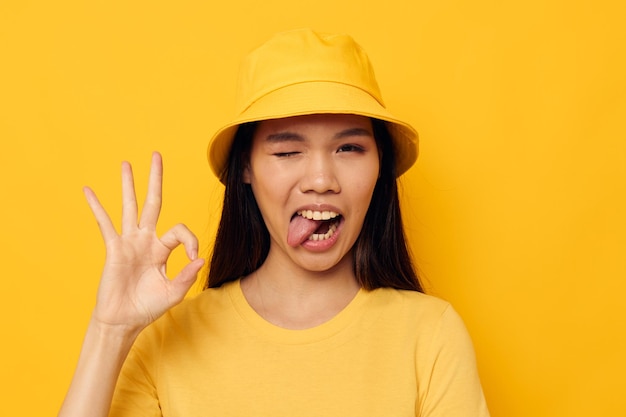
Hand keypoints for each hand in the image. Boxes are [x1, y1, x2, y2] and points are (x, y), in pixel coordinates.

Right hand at [83, 152, 203, 331]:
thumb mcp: (174, 292)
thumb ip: (187, 276)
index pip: (179, 231)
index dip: (191, 240)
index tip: (193, 258)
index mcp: (162, 249)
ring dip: (128, 185)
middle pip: (153, 203)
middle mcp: (146, 240)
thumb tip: (201, 260)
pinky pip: (105, 224)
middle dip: (155, 180)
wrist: (124, 320)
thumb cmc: (148, 307)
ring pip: (130, 207)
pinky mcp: (114, 249)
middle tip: (156, 155)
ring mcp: (129, 242)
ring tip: (126, 163)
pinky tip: (89, 190)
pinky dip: (97, 207)